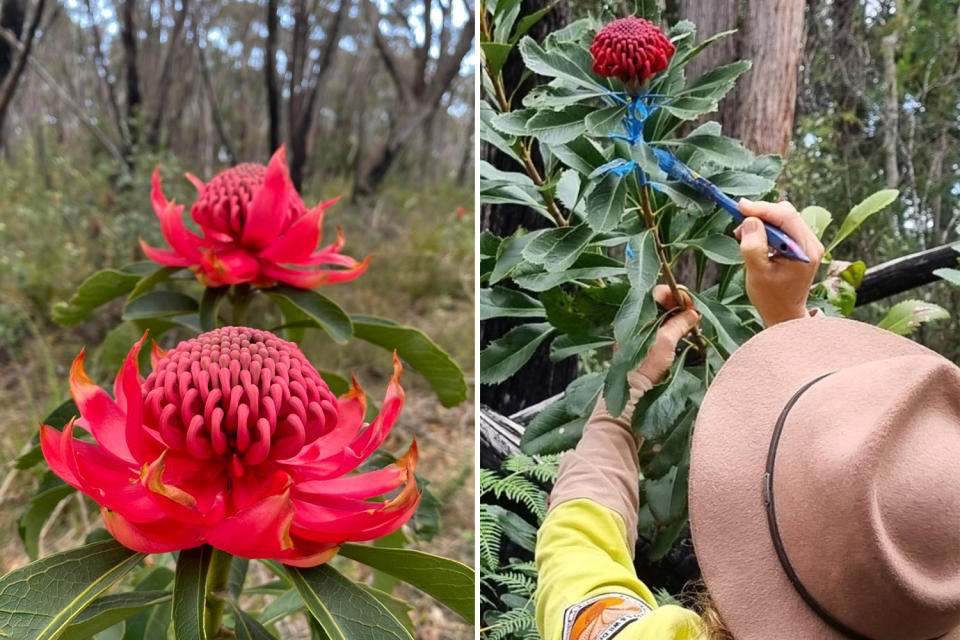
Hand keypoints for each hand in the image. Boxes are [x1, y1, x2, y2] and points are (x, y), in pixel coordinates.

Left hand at [637, 285, 701, 383]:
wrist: (634, 387)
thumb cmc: (646, 363)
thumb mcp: (666, 340)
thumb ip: (679, 323)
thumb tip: (693, 313)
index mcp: (640, 313)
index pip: (659, 292)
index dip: (677, 294)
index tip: (691, 302)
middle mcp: (640, 319)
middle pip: (663, 303)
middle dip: (682, 305)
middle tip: (696, 313)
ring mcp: (644, 330)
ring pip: (665, 315)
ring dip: (681, 317)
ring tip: (694, 323)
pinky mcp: (648, 341)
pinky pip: (664, 327)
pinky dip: (676, 327)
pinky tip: (687, 331)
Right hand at [735, 199, 823, 326]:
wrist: (784, 314)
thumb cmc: (770, 298)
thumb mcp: (757, 273)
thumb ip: (753, 246)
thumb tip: (750, 221)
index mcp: (805, 250)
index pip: (786, 216)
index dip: (762, 208)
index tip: (739, 207)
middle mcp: (811, 243)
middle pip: (786, 213)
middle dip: (760, 214)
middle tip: (738, 227)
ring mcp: (808, 244)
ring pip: (784, 218)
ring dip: (762, 222)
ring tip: (745, 237)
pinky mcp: (801, 245)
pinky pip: (783, 227)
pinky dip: (767, 229)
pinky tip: (756, 241)